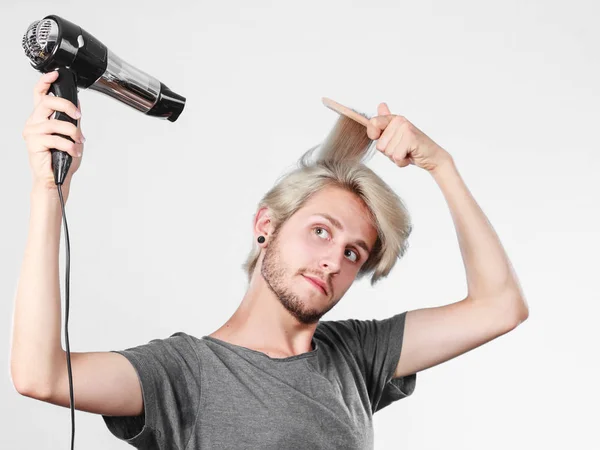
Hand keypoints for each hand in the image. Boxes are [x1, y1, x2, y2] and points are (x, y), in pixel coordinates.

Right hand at [22, 70, 84, 192]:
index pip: (39, 94)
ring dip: (73, 133)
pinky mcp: (34, 143)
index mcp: (41, 117)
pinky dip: (70, 146)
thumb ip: (72, 119)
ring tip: (78, 143)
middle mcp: (34, 122)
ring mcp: (32, 132)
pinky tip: (73, 151)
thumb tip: (77, 102)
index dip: (45, 81)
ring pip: (56, 123)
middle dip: (67, 106)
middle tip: (78, 116)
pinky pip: (56, 138)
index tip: (55, 74)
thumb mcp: (72, 135)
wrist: (57, 178)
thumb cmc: (61, 158)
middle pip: (48, 102)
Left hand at [366, 102, 451, 171]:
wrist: (432, 157)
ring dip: (396, 158)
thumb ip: (385, 123)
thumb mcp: (395, 137)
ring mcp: (405, 128)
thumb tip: (381, 105)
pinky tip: (410, 156)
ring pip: (387, 152)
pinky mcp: (410, 138)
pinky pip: (396, 157)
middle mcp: (399, 120)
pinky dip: (402, 162)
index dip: (375, 136)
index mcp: (394, 119)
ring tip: (407, 152)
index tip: (388, 140)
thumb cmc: (412, 148)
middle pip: (379, 145)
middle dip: (389, 153)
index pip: (373, 123)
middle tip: (402, 149)